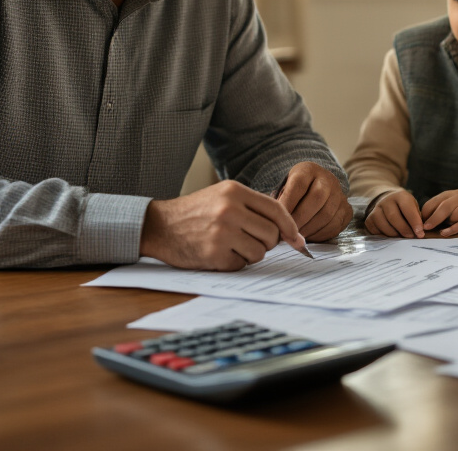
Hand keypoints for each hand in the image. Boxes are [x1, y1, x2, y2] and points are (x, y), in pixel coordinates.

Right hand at [139, 180, 302, 269]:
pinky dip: (235, 262)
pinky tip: (219, 252)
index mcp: (234, 191)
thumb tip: (288, 230)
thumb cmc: (195, 212)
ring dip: (251, 253)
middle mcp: (229, 210)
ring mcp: (221, 233)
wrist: (160, 226)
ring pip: (260, 252)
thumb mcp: (223, 196)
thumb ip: (253, 207)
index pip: (276, 209)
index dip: (291, 226)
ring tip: (232, 245)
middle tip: (250, 239)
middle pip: (271, 234)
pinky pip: (242, 264)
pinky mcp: (214, 254)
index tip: (297, 239)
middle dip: (267, 241)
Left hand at [277, 162, 351, 241]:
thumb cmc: (296, 191)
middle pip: (317, 198)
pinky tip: (309, 237)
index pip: (299, 184)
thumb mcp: (285, 188)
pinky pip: (335, 225)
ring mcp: (340, 194)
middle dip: (300, 218)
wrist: (317, 187)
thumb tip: (276, 222)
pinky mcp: (347, 209)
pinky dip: (320, 234)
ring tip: (297, 237)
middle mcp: (328, 179)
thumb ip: (280, 202)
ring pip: (327, 214)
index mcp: (309, 170)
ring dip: (309, 229)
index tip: (278, 218)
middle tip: (288, 232)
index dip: (288, 203)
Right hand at [364, 190, 424, 237]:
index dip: (414, 222)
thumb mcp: (413, 207)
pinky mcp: (369, 219)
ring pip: (384, 225)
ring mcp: (376, 209)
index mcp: (400, 196)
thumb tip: (419, 233)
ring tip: (402, 238)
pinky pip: (376, 231)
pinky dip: (384, 236)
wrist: (387, 201)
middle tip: (411, 237)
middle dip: (404, 229)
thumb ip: (417, 218)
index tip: (420, 233)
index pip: (407, 208)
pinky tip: (391, 237)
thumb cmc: (404, 207)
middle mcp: (386, 201)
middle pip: (393, 217)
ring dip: (394, 234)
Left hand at [421, 188, 457, 236]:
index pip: (433, 203)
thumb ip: (439, 209)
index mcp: (449, 194)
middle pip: (443, 208)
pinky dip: (456, 228)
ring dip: (447, 224)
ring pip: (455, 214)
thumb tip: (422, 222)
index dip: (424, 214)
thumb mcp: (453, 202)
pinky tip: (447, 233)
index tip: (418, 224)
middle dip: (433, 219)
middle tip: (425, 228)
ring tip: (441, 232)